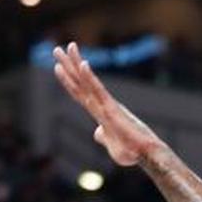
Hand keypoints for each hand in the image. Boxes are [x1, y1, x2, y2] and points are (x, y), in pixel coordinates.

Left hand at [53, 43, 160, 167]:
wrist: (146, 154)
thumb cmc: (132, 151)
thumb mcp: (112, 146)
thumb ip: (103, 137)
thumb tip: (97, 133)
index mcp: (100, 113)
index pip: (80, 94)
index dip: (68, 81)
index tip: (58, 66)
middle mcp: (102, 104)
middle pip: (81, 83)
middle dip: (68, 65)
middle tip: (56, 49)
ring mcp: (107, 105)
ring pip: (87, 82)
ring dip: (75, 64)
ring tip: (67, 47)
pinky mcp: (112, 109)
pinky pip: (98, 91)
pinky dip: (90, 78)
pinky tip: (82, 65)